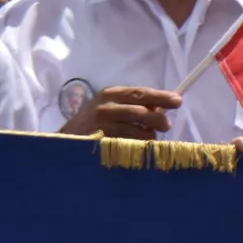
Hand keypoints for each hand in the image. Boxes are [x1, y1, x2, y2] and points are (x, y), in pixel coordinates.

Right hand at [61, 84, 181, 137]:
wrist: (65, 141)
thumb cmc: (93, 123)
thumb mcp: (110, 107)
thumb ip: (133, 105)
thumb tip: (161, 108)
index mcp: (110, 94)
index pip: (140, 93)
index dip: (161, 96)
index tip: (178, 101)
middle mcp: (105, 108)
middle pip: (141, 111)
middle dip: (157, 119)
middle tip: (166, 125)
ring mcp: (102, 127)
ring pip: (137, 132)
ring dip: (148, 137)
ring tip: (148, 139)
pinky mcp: (102, 145)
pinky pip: (128, 147)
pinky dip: (137, 148)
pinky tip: (139, 150)